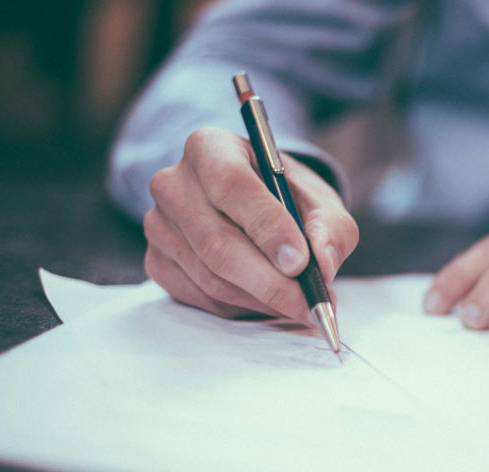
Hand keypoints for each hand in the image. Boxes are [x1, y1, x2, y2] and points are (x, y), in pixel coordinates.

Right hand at [142, 127, 357, 321]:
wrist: (255, 206)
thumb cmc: (286, 197)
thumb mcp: (319, 200)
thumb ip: (330, 227)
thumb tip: (322, 264)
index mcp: (210, 147)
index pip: (231, 184)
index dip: (267, 226)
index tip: (300, 262)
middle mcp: (173, 183)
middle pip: (217, 242)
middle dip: (270, 281)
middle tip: (310, 303)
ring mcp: (159, 225)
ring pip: (211, 277)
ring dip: (262, 299)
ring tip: (301, 304)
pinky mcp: (157, 262)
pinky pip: (201, 297)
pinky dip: (242, 307)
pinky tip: (269, 301)